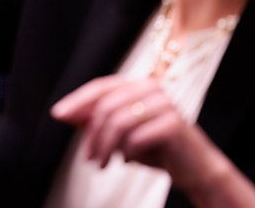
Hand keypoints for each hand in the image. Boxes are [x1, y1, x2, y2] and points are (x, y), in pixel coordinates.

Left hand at [51, 75, 254, 206]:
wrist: (196, 169)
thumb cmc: (156, 149)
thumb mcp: (122, 133)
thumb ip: (97, 120)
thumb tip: (65, 113)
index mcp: (138, 84)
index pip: (101, 87)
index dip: (77, 100)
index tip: (58, 115)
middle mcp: (151, 88)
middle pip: (106, 106)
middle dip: (92, 135)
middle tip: (89, 158)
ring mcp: (164, 103)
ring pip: (118, 121)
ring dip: (105, 147)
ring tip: (102, 164)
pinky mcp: (174, 123)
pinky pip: (136, 137)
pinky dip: (127, 152)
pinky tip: (129, 160)